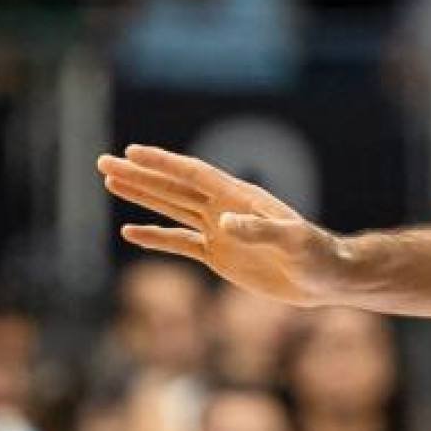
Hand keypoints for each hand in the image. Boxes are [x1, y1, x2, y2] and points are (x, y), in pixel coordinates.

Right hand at [97, 145, 348, 308]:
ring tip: (110, 182)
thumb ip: (260, 231)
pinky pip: (180, 243)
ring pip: (172, 209)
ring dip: (142, 196)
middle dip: (139, 175)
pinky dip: (155, 237)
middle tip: (103, 162)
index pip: (192, 175)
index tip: (132, 151)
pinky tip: (130, 231)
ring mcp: (220, 232)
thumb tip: (225, 223)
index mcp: (239, 197)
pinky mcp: (220, 256)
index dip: (162, 163)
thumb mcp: (293, 242)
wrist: (327, 279)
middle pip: (173, 187)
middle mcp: (224, 209)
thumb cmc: (317, 255)